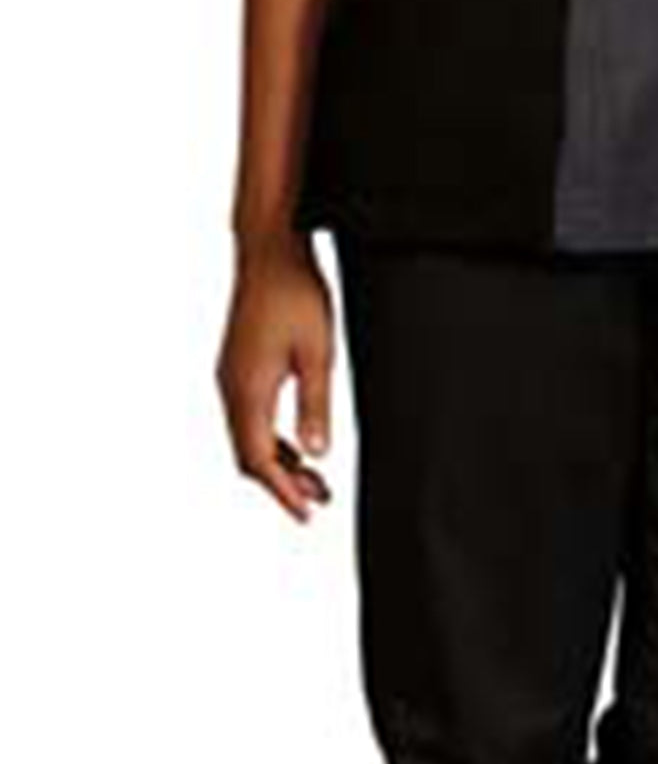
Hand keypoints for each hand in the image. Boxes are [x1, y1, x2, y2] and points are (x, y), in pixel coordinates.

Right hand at [215, 233, 334, 523]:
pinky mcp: (237, 369)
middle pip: (249, 457)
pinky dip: (272, 442)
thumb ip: (315, 406)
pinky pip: (249, 420)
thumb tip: (316, 455)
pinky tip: (300, 449)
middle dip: (282, 485)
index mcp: (247, 389)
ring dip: (279, 465)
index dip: (283, 492)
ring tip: (317, 482)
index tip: (307, 514)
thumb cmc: (295, 294)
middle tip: (320, 501)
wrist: (268, 249)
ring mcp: (230, 378)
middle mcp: (231, 388)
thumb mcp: (317, 354)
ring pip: (248, 440)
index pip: (259, 460)